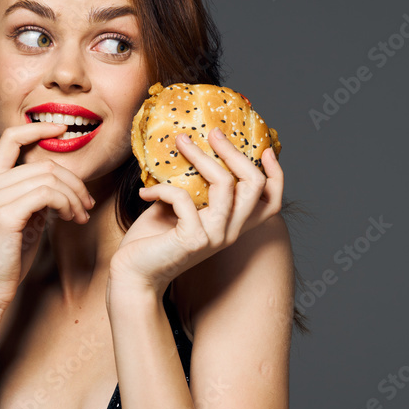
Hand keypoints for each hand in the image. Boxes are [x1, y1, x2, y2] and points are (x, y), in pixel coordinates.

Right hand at [0, 120, 94, 310]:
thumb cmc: (7, 259)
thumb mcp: (23, 221)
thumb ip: (34, 199)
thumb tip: (60, 187)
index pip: (11, 139)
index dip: (37, 128)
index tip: (62, 129)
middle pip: (44, 165)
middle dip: (74, 183)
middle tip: (86, 205)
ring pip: (49, 178)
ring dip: (74, 196)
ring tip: (80, 216)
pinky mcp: (4, 214)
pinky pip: (47, 194)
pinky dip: (67, 203)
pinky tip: (71, 219)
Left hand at [108, 128, 282, 295]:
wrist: (132, 276)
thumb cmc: (151, 242)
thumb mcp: (176, 209)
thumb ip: (191, 187)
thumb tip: (188, 148)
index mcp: (231, 226)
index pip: (271, 203)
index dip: (276, 175)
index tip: (266, 149)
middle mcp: (230, 232)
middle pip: (254, 185)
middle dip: (235, 152)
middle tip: (213, 132)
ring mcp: (214, 237)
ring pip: (225, 184)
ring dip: (200, 156)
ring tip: (179, 142)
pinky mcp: (193, 239)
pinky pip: (183, 197)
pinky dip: (162, 188)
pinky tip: (145, 194)